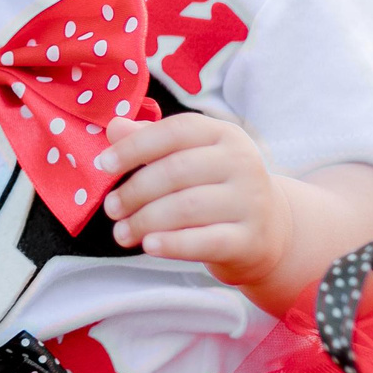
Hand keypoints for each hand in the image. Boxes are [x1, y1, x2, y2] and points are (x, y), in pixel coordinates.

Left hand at [94, 113, 291, 287]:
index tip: (103, 165)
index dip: (134, 147)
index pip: (174, 131)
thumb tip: (113, 127)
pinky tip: (149, 245)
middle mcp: (242, 162)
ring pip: (187, 208)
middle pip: (176, 172)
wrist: (269, 230)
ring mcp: (250, 201)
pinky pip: (205, 241)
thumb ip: (150, 142)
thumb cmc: (215, 188)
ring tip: (121, 233)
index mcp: (224, 134)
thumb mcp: (189, 157)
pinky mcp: (250, 239)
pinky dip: (173, 244)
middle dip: (135, 191)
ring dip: (145, 221)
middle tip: (110, 208)